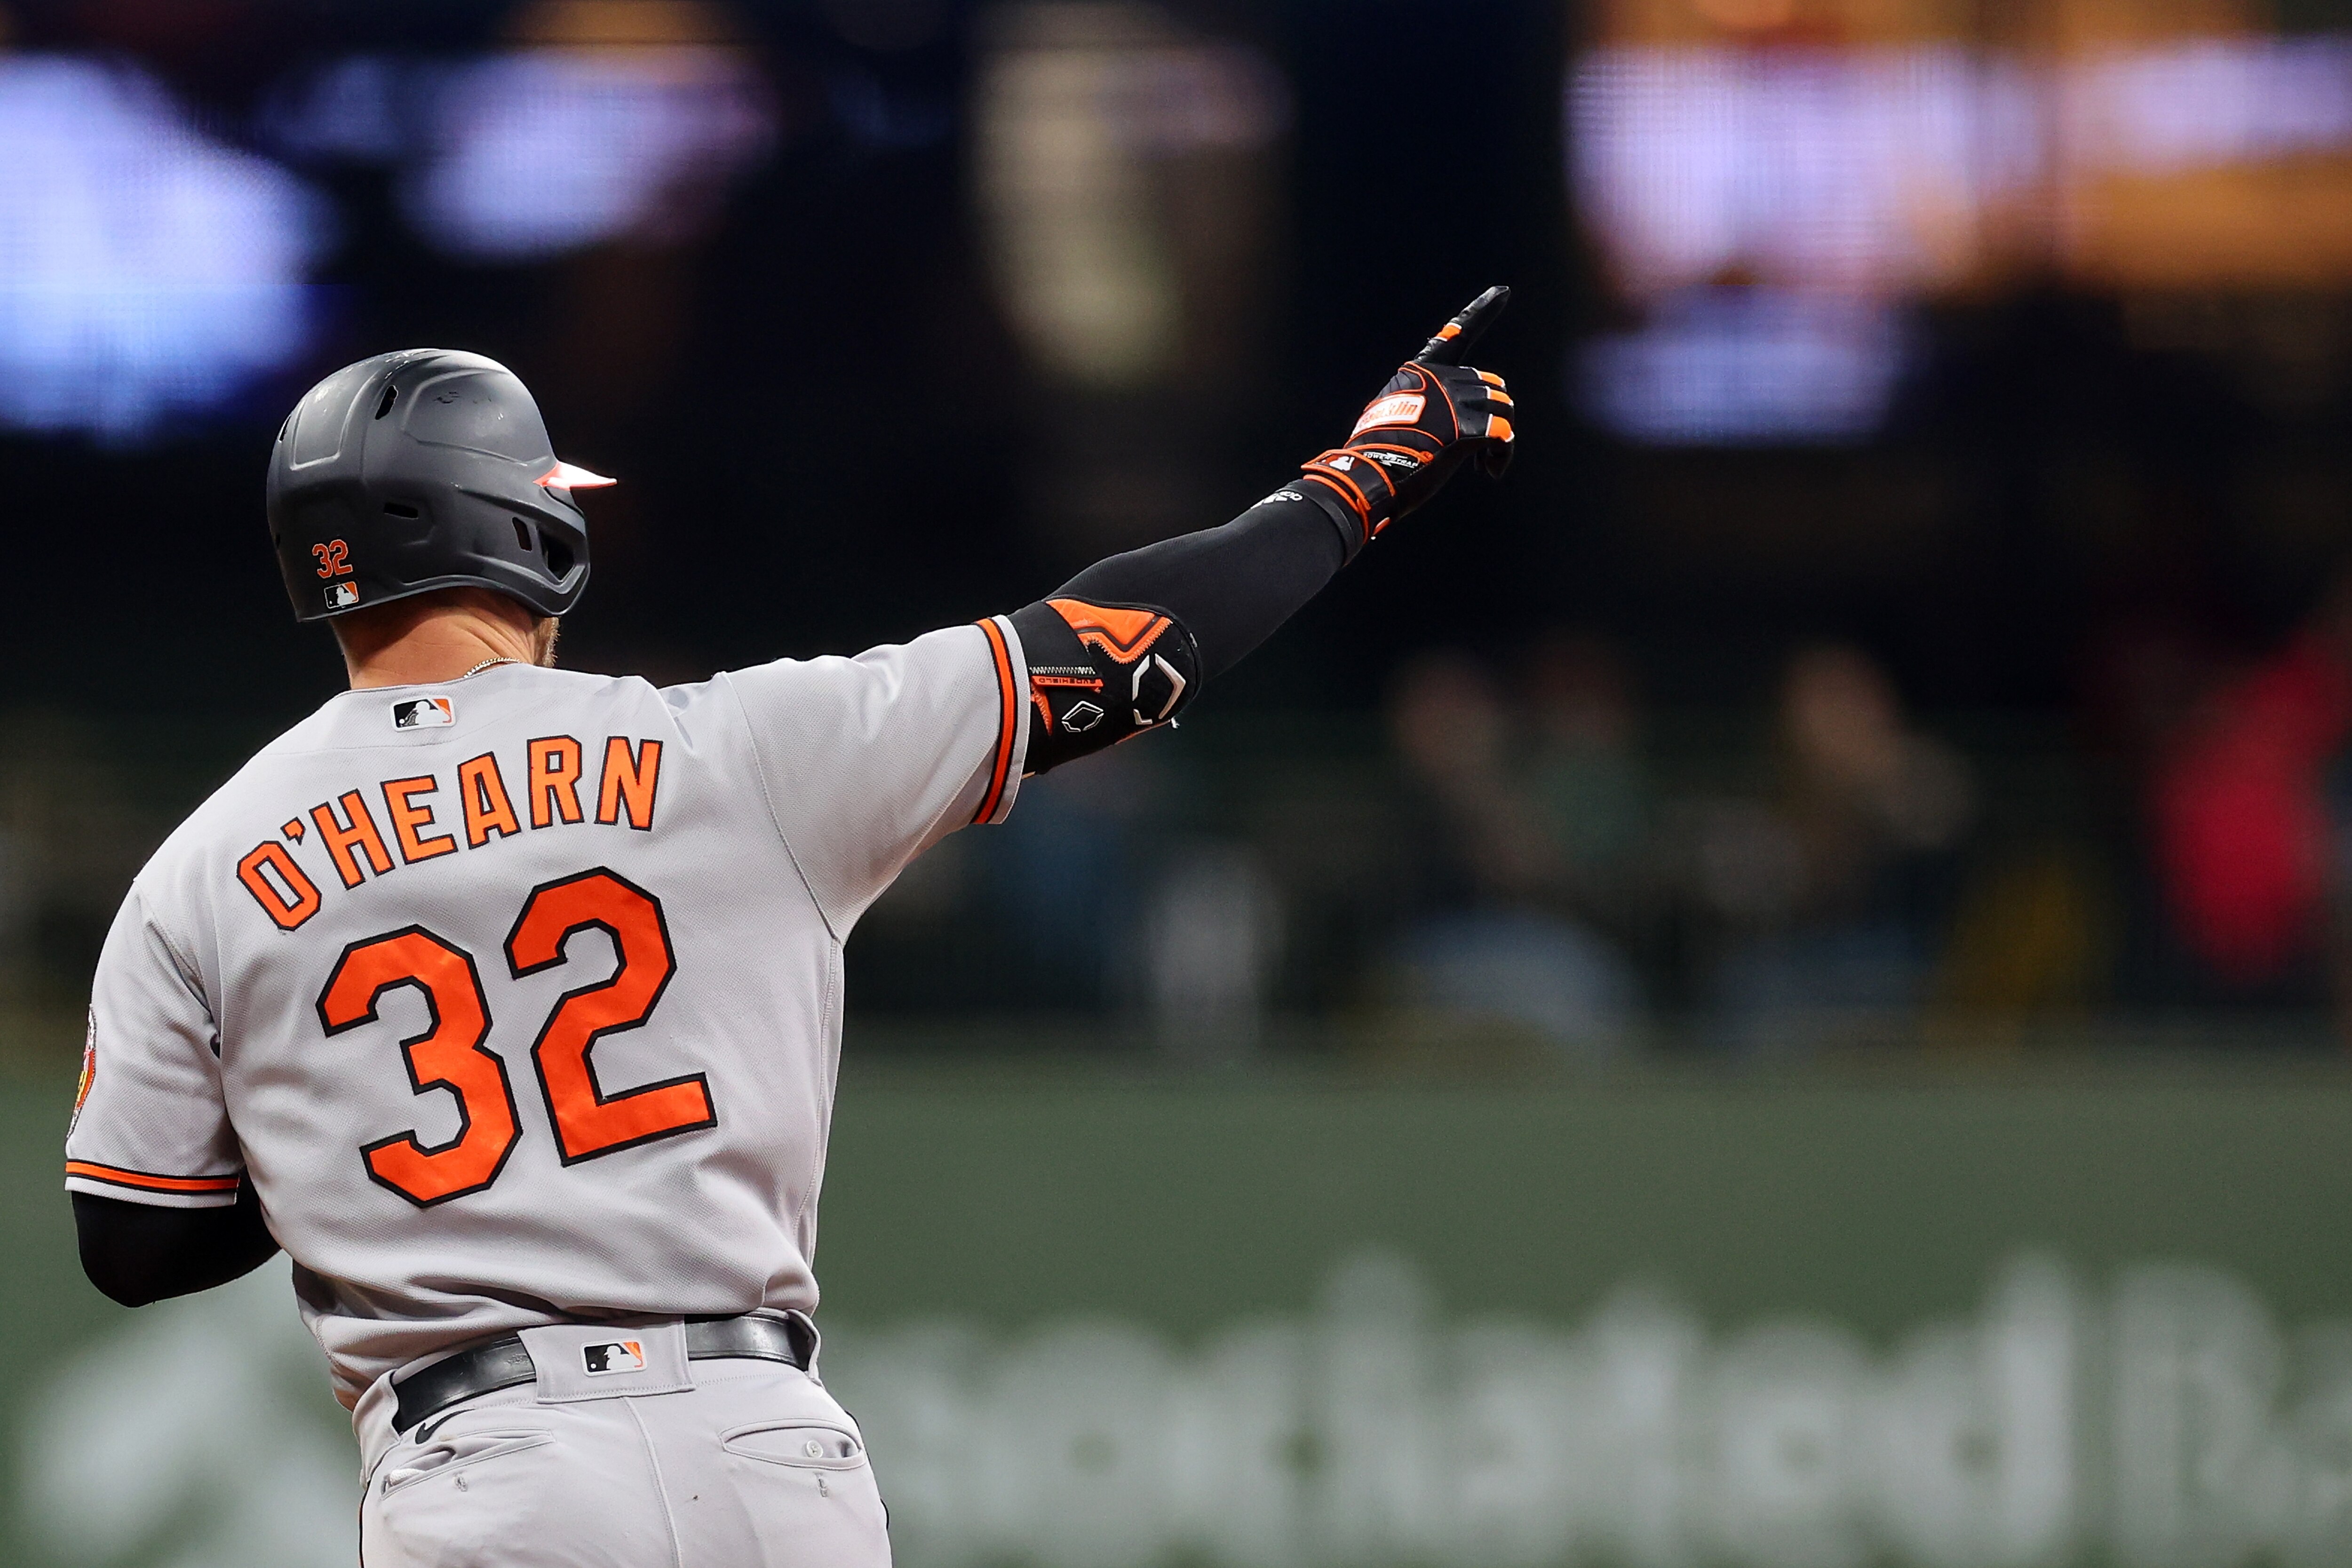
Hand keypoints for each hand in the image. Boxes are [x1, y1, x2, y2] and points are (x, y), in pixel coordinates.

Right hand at [1297, 287, 1514, 548]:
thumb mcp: (1393, 416)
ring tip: (1482, 463)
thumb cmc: (1378, 456)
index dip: (1482, 311)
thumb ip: (1425, 405)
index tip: (1503, 291)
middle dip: (1492, 416)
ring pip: (1504, 407)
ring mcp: (1454, 401)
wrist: (1368, 476)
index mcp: (1420, 371)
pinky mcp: (1466, 428)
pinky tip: (1488, 470)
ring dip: (1499, 438)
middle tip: (1477, 451)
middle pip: (1490, 385)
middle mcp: (1440, 378)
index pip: (1455, 334)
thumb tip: (1452, 422)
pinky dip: (1502, 455)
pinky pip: (1504, 434)